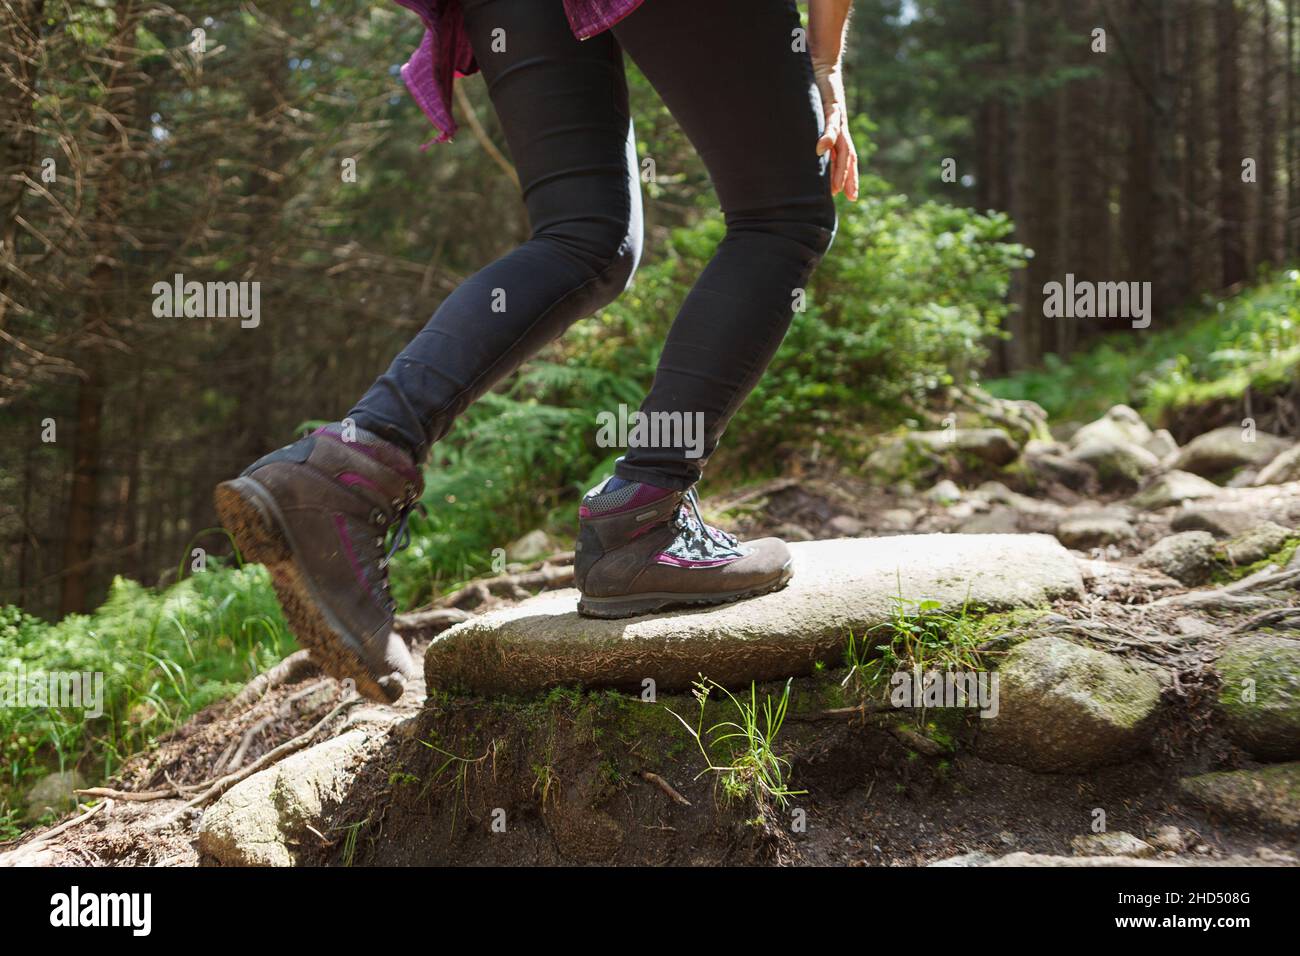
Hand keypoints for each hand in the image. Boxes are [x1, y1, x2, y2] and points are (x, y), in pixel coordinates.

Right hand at [813, 58, 858, 201]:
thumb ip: (811, 129)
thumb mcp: (811, 114)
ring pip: (843, 147)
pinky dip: (827, 137)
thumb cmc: (813, 88)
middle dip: (849, 178)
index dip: (848, 175)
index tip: (847, 196)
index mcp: (837, 130)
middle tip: (851, 198)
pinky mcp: (832, 104)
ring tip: (836, 188)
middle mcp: (841, 126)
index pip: (846, 157)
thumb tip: (803, 145)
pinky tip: (820, 150)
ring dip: (840, 169)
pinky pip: (831, 124)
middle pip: (849, 157)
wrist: (821, 62)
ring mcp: (839, 116)